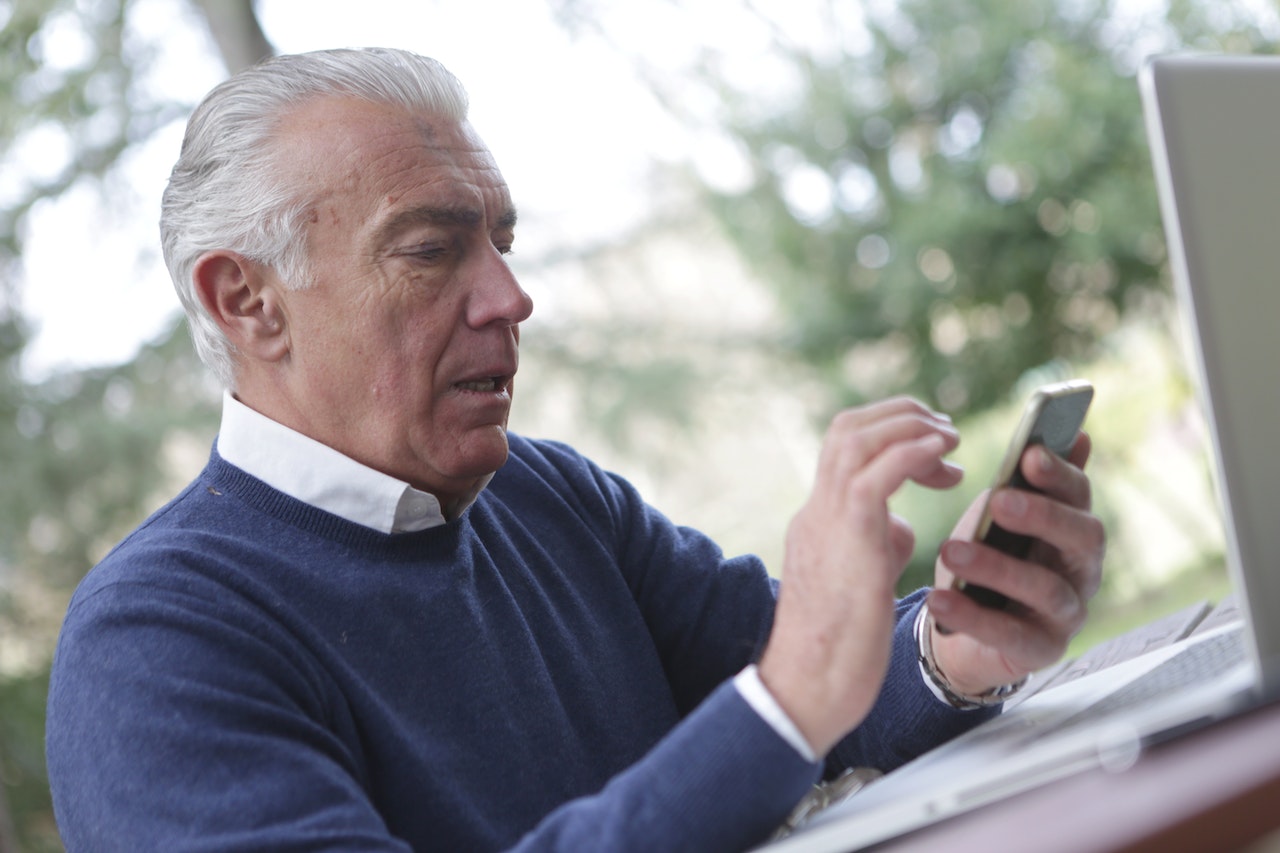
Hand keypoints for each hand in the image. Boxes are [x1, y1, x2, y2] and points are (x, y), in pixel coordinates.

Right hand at [758, 398, 963, 755]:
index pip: (845, 448)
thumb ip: (878, 543)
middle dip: (902, 415)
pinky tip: (945, 457)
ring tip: (951, 439)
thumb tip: (903, 525)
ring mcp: (826, 521)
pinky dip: (911, 454)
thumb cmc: (839, 648)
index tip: (934, 450)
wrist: (809, 687)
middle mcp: (817, 510)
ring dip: (910, 426)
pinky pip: (875, 475)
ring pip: (856, 438)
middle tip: (947, 432)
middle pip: (847, 427)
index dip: (891, 433)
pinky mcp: (847, 540)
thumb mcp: (862, 579)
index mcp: (819, 519)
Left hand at [927, 434, 1104, 696]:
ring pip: (1044, 588)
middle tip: (1000, 502)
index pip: (1079, 494)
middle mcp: (1081, 568)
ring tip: (952, 552)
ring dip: (997, 567)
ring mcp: (1067, 613)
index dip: (1059, 473)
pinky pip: (1010, 634)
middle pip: (1082, 538)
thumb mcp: (1001, 517)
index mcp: (1073, 526)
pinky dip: (973, 616)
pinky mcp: (1041, 650)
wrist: (964, 629)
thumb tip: (1077, 433)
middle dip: (1042, 516)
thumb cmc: (989, 558)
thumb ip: (1030, 482)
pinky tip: (939, 599)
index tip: (1028, 454)